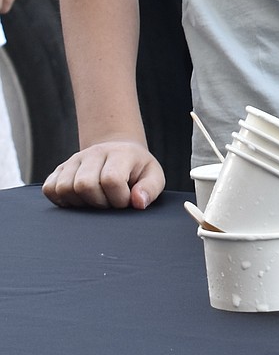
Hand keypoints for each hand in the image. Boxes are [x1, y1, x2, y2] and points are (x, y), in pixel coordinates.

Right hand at [42, 140, 164, 210]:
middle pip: (84, 184)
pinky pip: (50, 189)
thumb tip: (137, 202)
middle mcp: (94, 153)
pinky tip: (78, 200)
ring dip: (80, 203)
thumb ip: (150, 188)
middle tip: (108, 202)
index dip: (119, 198)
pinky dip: (61, 200)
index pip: (111, 179)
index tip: (125, 201)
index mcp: (119, 153)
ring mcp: (74, 160)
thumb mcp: (153, 175)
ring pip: (64, 187)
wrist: (118, 152)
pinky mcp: (60, 169)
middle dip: (98, 202)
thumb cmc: (136, 169)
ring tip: (95, 200)